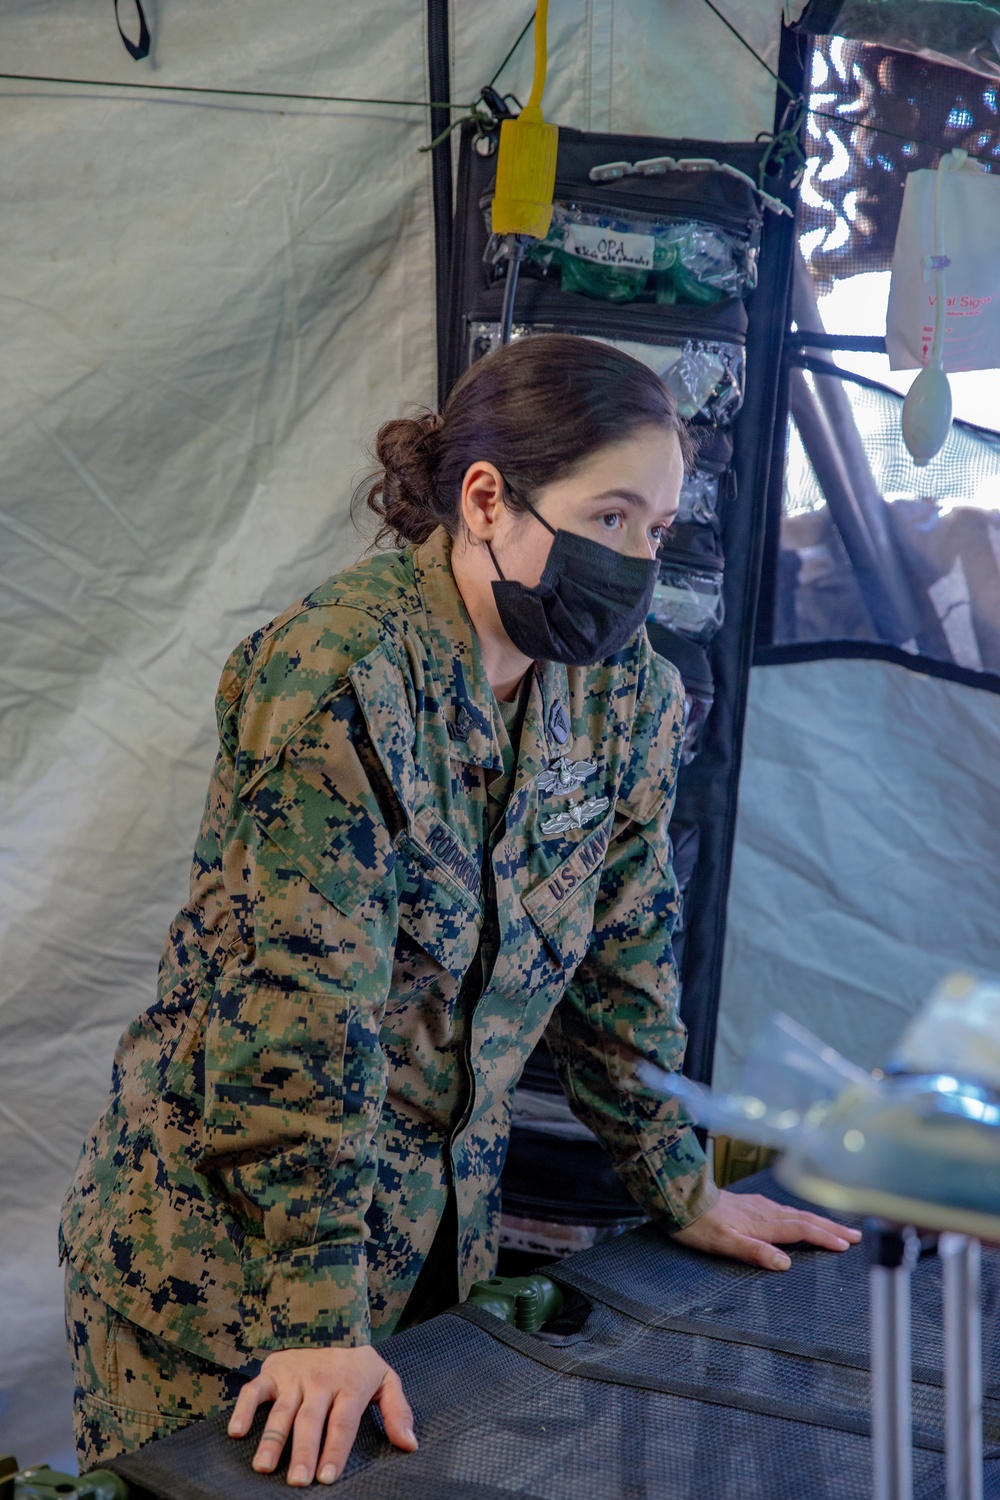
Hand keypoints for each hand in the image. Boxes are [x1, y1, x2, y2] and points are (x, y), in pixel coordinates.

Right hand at [227, 1345, 417, 1485]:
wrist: (331, 1322)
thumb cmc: (358, 1365)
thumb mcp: (386, 1380)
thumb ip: (398, 1411)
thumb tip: (410, 1444)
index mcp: (349, 1384)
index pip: (342, 1422)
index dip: (335, 1450)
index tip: (327, 1478)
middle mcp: (320, 1380)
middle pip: (311, 1420)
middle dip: (303, 1451)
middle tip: (297, 1481)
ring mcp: (295, 1375)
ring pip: (282, 1410)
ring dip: (272, 1439)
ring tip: (264, 1467)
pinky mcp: (273, 1372)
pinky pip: (255, 1390)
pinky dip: (244, 1409)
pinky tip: (237, 1432)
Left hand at [669, 1190, 861, 1270]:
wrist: (679, 1199)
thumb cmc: (698, 1225)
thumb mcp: (723, 1244)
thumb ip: (754, 1252)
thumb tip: (785, 1263)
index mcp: (762, 1224)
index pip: (801, 1231)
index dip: (825, 1238)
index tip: (847, 1246)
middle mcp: (764, 1212)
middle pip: (805, 1220)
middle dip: (831, 1228)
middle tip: (856, 1236)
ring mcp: (757, 1205)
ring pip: (795, 1213)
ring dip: (819, 1221)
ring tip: (836, 1227)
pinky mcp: (748, 1203)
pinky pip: (783, 1209)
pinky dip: (799, 1215)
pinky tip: (797, 1216)